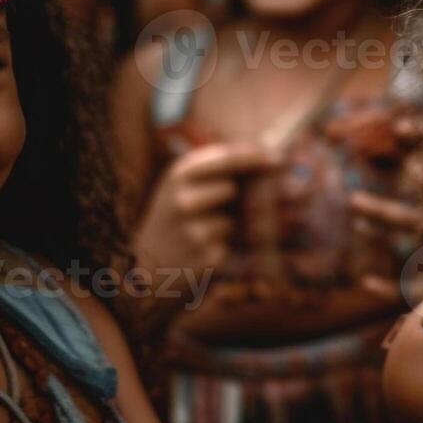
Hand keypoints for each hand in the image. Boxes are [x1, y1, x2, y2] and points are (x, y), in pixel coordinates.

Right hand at [132, 142, 275, 282]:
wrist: (145, 266)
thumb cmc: (173, 219)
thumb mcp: (182, 187)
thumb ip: (215, 170)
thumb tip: (268, 160)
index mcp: (177, 174)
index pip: (226, 157)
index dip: (254, 156)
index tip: (277, 158)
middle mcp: (182, 199)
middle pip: (231, 187)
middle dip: (231, 197)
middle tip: (219, 206)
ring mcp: (193, 229)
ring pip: (232, 218)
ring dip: (225, 224)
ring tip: (200, 232)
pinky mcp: (206, 255)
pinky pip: (230, 242)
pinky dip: (221, 245)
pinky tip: (200, 250)